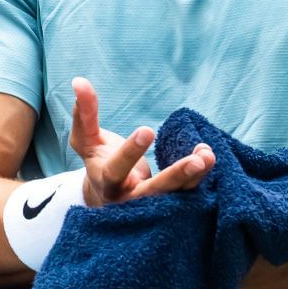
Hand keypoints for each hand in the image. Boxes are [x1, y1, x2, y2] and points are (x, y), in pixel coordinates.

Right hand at [67, 76, 214, 205]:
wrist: (109, 197)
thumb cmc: (98, 162)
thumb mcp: (86, 140)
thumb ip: (83, 114)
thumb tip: (79, 81)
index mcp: (106, 183)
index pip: (116, 170)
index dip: (130, 152)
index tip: (148, 129)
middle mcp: (129, 200)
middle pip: (153, 192)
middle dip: (176, 176)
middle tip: (197, 160)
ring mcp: (150, 207)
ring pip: (176, 196)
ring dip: (195, 176)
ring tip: (208, 155)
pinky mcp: (168, 208)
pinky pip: (186, 194)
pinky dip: (199, 178)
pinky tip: (208, 157)